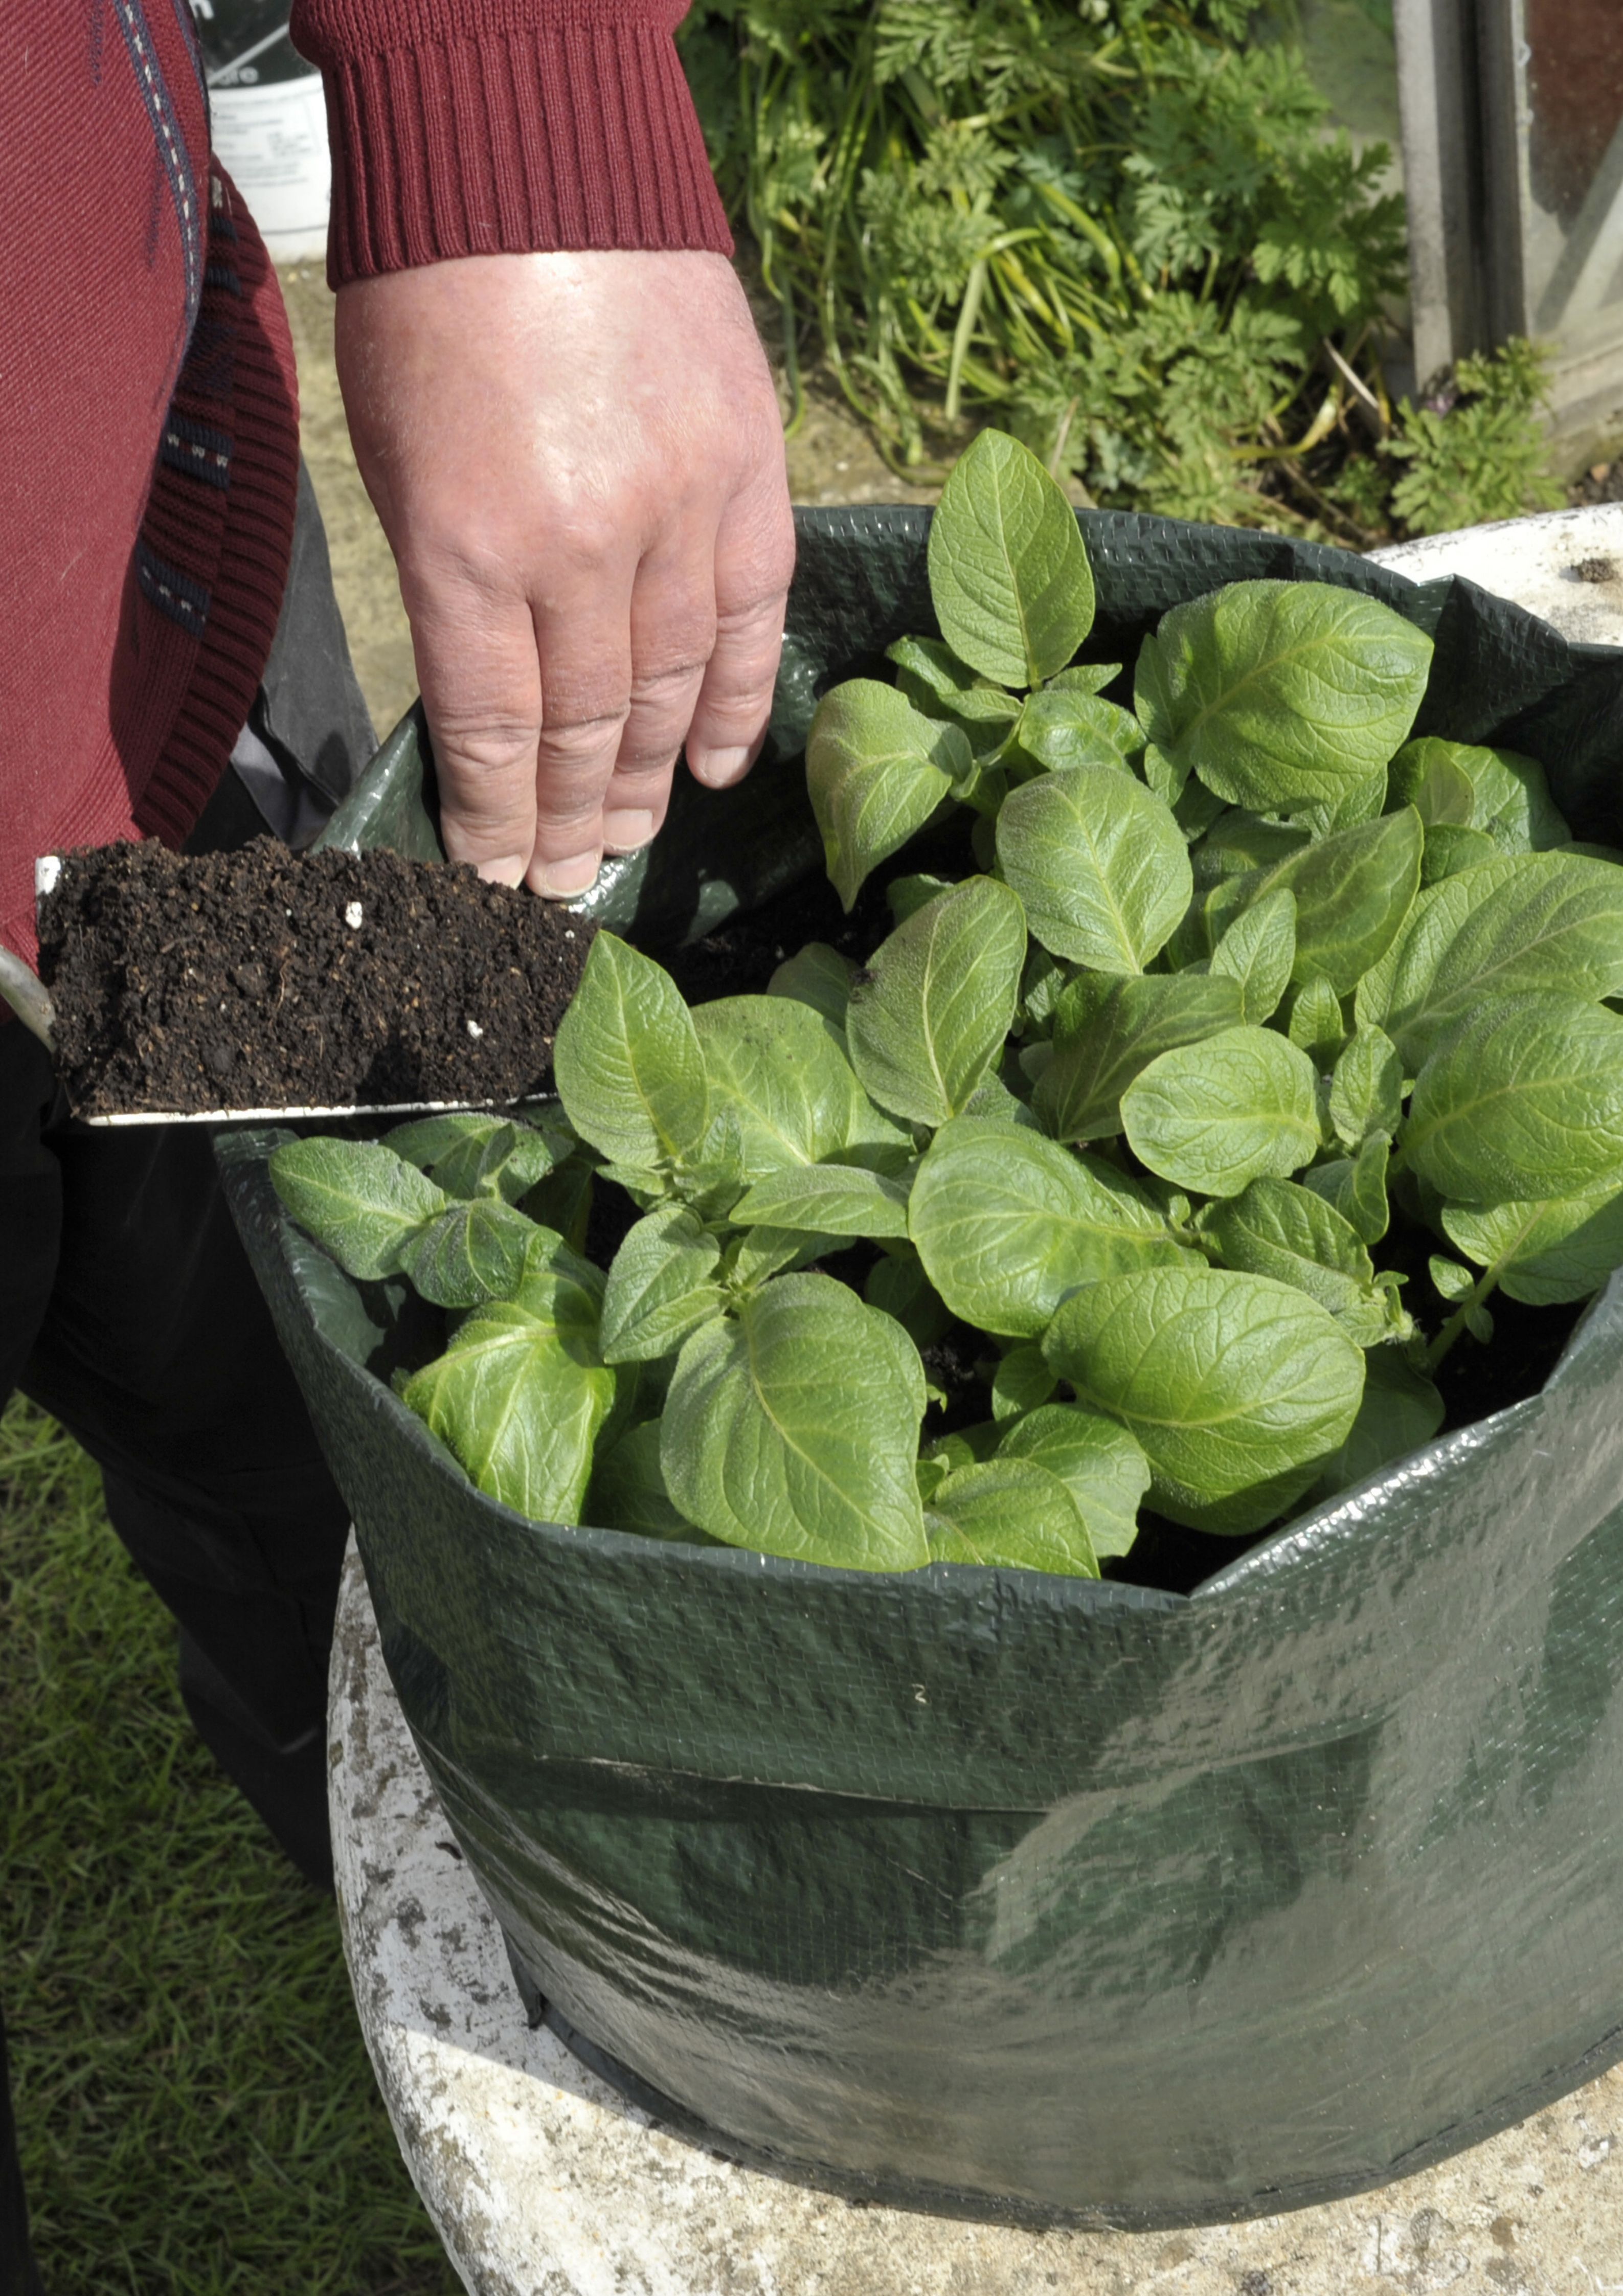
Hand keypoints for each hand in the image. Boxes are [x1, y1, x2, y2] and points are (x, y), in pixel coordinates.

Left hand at [334, 250, 794, 895]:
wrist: (534, 156)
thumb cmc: (434, 303)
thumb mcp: (396, 456)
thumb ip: (447, 588)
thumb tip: (491, 708)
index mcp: (470, 543)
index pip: (493, 731)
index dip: (493, 822)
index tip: (492, 880)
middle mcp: (583, 546)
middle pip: (582, 728)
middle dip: (565, 821)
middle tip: (561, 883)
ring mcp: (679, 510)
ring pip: (670, 690)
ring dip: (642, 781)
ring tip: (623, 843)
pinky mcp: (749, 473)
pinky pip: (752, 620)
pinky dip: (733, 705)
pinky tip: (709, 769)